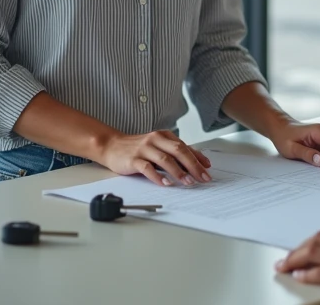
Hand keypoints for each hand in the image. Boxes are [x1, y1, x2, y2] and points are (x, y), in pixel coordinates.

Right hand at [96, 131, 211, 186]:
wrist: (112, 146)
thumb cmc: (138, 149)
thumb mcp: (158, 148)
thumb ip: (173, 154)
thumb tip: (195, 165)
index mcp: (164, 136)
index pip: (185, 146)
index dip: (198, 157)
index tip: (208, 168)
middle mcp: (156, 139)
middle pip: (178, 151)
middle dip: (193, 165)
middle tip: (203, 177)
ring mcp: (144, 148)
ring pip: (165, 159)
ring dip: (178, 172)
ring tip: (188, 182)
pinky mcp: (134, 159)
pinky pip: (147, 168)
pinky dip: (158, 177)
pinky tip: (166, 184)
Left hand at [276, 230, 319, 303]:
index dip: (309, 242)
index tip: (301, 249)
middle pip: (316, 240)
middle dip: (298, 249)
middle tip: (287, 258)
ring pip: (313, 252)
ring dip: (295, 259)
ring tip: (285, 266)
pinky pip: (319, 272)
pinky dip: (306, 273)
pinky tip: (298, 275)